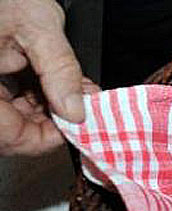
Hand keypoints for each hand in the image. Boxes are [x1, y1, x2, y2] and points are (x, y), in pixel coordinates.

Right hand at [0, 0, 97, 155]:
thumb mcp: (38, 25)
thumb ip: (59, 69)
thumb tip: (76, 110)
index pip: (6, 136)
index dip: (41, 140)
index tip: (73, 128)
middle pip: (9, 130)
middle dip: (49, 122)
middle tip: (79, 109)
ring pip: (9, 119)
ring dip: (45, 111)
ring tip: (71, 92)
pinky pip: (7, 102)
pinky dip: (34, 97)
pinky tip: (53, 85)